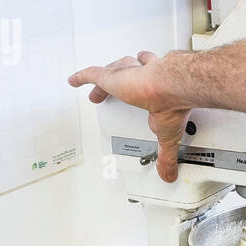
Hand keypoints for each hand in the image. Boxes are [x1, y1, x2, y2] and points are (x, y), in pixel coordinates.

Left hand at [68, 51, 189, 182]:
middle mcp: (142, 79)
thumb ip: (165, 155)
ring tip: (98, 88)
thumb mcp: (167, 136)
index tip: (140, 93)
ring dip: (105, 79)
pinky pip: (91, 74)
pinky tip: (73, 81)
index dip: (143, 86)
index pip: (149, 83)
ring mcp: (125, 76)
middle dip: (122, 78)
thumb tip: (168, 174)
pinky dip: (80, 77)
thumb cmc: (172, 105)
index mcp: (158, 91)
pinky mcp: (110, 76)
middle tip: (115, 90)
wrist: (170, 87)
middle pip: (129, 74)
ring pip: (113, 72)